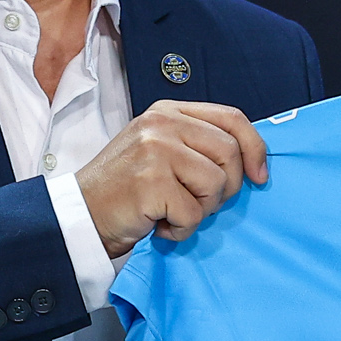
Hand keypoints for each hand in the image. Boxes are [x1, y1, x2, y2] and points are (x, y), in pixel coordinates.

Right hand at [75, 101, 268, 258]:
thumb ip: (198, 145)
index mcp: (168, 112)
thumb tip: (253, 161)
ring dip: (200, 210)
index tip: (259, 176)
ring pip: (216, 184)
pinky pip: (194, 213)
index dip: (255, 148)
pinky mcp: (151, 182)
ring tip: (170, 211)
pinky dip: (181, 228)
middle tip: (197, 203)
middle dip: (225, 188)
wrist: (80, 215)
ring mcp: (155, 150)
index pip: (232, 118)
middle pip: (230, 153)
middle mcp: (161, 124)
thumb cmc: (125, 190)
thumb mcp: (161, 151)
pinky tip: (157, 224)